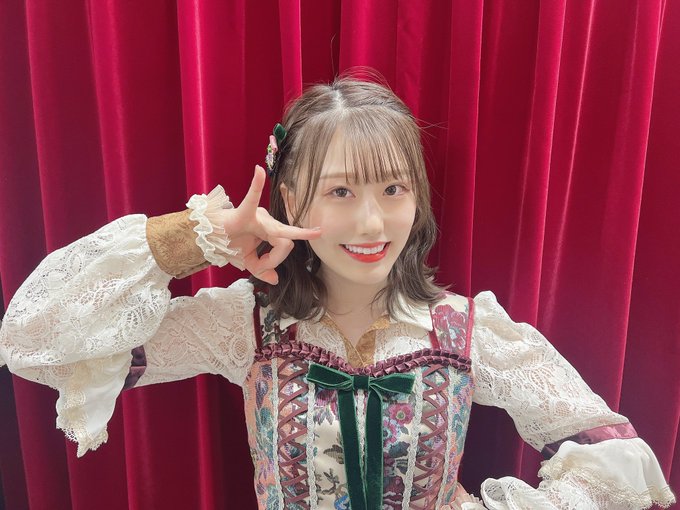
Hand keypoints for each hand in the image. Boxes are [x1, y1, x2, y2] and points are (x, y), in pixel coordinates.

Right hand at [214, 165, 320, 284]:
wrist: (207, 238)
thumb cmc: (228, 242)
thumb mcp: (247, 261)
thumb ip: (262, 270)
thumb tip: (276, 280)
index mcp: (270, 230)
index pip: (285, 247)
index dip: (275, 261)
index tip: (262, 269)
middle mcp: (268, 220)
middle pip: (286, 243)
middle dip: (275, 260)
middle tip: (262, 267)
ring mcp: (257, 216)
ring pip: (279, 236)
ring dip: (267, 258)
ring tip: (254, 263)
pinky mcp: (243, 212)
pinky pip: (252, 198)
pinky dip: (257, 185)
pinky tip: (258, 172)